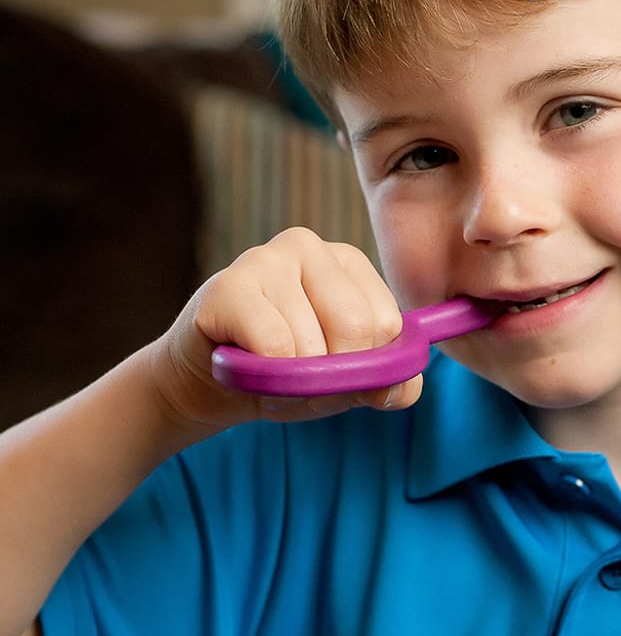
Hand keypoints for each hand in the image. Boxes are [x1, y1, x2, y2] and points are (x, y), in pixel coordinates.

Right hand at [146, 228, 422, 435]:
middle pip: (356, 327)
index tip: (334, 368)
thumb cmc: (282, 371)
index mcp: (348, 262)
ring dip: (292, 383)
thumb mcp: (343, 381)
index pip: (388, 323)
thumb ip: (385, 383)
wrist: (204, 383)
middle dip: (332, 376)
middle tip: (299, 378)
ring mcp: (266, 258)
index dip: (365, 366)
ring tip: (267, 371)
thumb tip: (402, 389)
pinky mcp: (228, 285)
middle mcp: (310, 247)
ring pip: (311, 345)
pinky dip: (265, 377)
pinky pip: (275, 347)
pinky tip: (245, 366)